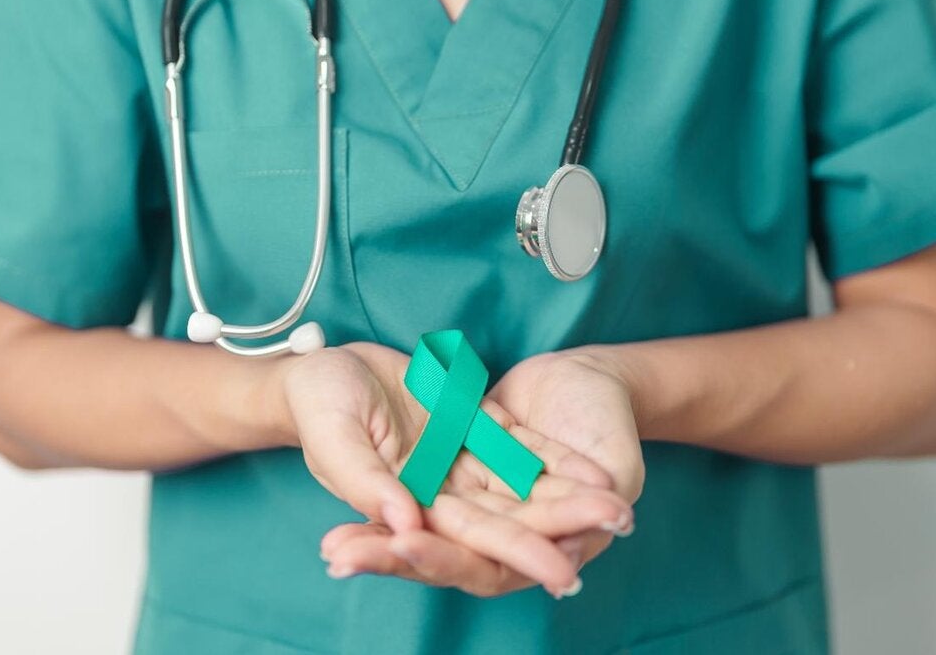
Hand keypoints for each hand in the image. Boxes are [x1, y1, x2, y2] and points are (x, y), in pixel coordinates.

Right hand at [284, 343, 631, 597]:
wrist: (324, 363)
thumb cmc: (317, 401)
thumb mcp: (334, 437)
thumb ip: (367, 483)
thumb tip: (406, 523)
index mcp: (407, 507)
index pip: (467, 544)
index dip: (516, 556)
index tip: (562, 572)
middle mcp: (442, 494)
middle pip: (509, 521)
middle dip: (560, 529)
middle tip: (613, 529)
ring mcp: (462, 461)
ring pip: (525, 489)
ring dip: (571, 498)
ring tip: (618, 507)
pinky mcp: (475, 427)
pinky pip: (525, 448)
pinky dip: (560, 460)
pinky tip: (598, 472)